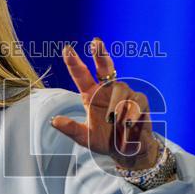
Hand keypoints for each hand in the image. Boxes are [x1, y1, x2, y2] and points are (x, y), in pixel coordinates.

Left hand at [51, 38, 161, 170]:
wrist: (129, 151)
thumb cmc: (105, 141)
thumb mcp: (86, 137)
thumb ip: (72, 129)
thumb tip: (55, 121)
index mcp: (91, 94)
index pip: (82, 75)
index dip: (74, 62)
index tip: (67, 49)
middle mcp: (107, 89)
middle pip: (104, 67)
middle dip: (100, 54)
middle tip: (96, 42)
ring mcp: (124, 93)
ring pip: (120, 91)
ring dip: (117, 108)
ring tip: (116, 124)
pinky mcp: (139, 100)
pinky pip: (134, 102)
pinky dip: (130, 114)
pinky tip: (128, 124)